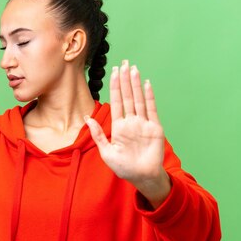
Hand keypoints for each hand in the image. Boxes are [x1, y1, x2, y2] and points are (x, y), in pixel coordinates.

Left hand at [85, 60, 170, 207]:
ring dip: (135, 84)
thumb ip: (97, 135)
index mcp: (119, 126)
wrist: (142, 177)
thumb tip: (86, 117)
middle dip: (124, 80)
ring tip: (133, 69)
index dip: (114, 87)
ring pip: (138, 99)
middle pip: (127, 96)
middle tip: (123, 63)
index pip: (116, 102)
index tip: (113, 72)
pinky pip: (151, 109)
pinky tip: (146, 84)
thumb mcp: (106, 151)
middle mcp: (131, 122)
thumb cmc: (124, 167)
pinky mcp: (154, 128)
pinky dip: (148, 97)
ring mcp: (143, 123)